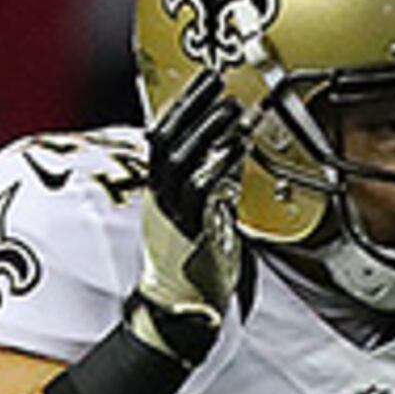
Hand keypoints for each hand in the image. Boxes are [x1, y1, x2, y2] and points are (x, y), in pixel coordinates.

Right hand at [137, 70, 252, 323]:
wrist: (177, 311)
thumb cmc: (192, 266)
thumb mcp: (202, 216)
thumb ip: (213, 186)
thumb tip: (230, 154)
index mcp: (160, 192)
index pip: (164, 138)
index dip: (182, 108)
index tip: (205, 83)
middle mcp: (160, 198)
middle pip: (166, 140)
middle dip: (190, 108)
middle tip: (215, 81)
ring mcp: (171, 213)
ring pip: (179, 161)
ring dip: (205, 132)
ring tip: (230, 108)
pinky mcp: (187, 231)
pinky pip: (198, 192)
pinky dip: (215, 166)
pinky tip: (234, 149)